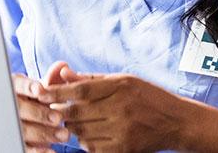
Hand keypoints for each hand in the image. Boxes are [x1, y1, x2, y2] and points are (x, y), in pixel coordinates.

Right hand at [12, 63, 71, 151]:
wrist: (25, 119)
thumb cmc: (35, 99)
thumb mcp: (43, 89)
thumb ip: (52, 79)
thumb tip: (63, 66)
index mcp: (14, 87)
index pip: (18, 85)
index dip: (28, 87)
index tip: (41, 90)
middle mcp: (10, 106)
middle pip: (20, 109)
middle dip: (39, 113)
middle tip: (58, 118)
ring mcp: (11, 125)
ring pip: (23, 130)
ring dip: (43, 133)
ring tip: (64, 135)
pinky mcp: (16, 141)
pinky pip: (25, 148)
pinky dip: (38, 151)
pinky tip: (52, 151)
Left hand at [39, 69, 193, 152]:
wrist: (177, 122)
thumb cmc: (148, 97)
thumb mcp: (124, 80)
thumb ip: (92, 80)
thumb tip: (62, 74)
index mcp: (121, 86)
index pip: (80, 90)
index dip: (57, 92)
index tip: (40, 92)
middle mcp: (121, 109)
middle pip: (77, 113)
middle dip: (60, 112)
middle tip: (53, 109)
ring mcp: (123, 131)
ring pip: (81, 132)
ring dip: (73, 128)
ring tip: (76, 121)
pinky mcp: (124, 150)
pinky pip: (93, 148)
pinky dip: (86, 142)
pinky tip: (91, 135)